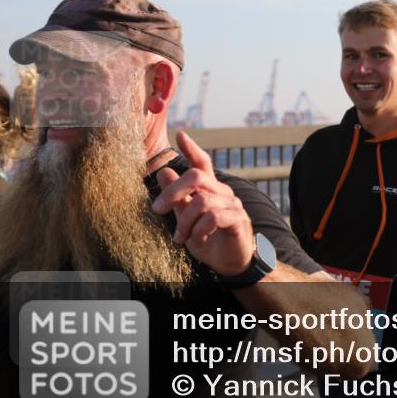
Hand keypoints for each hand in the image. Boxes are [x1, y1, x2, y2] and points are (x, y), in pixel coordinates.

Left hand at [152, 130, 253, 276]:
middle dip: (172, 192)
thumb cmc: (209, 239)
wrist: (230, 262)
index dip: (192, 149)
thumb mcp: (186, 219)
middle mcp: (222, 192)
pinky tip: (197, 240)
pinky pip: (214, 217)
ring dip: (184, 222)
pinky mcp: (238, 220)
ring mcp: (232, 205)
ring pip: (201, 201)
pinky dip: (199, 230)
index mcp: (210, 189)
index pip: (202, 163)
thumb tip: (163, 172)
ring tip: (180, 237)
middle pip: (196, 176)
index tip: (180, 135)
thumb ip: (177, 198)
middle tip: (157, 210)